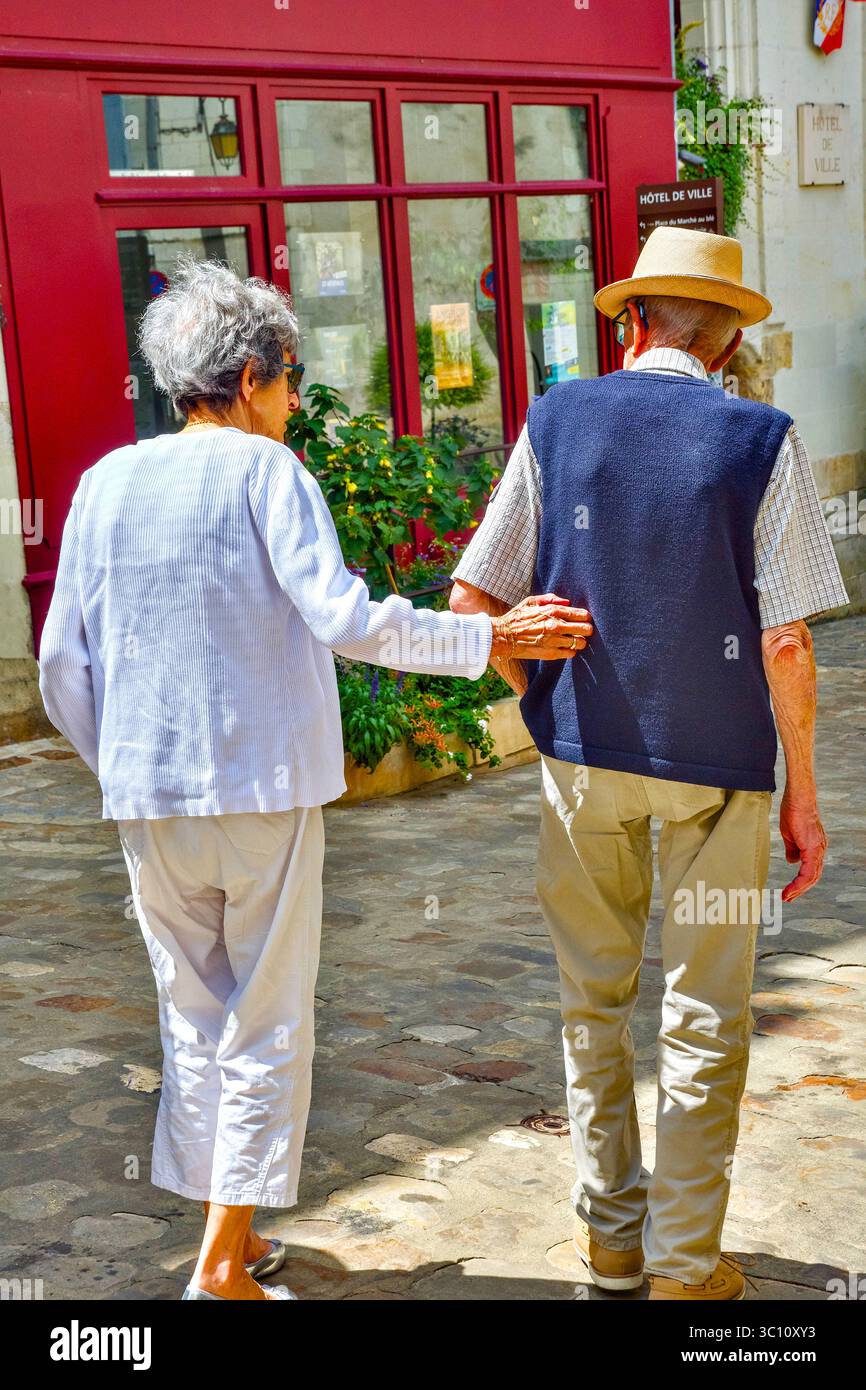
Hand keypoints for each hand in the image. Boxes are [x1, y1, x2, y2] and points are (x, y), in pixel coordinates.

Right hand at [490, 593, 592, 661]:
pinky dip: (571, 651)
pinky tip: (565, 647)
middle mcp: (556, 626)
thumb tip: (566, 602)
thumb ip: (550, 598)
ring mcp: (554, 641)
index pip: (581, 614)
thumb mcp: (531, 602)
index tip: (584, 619)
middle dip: (587, 629)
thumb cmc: (516, 618)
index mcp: (553, 611)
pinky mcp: (551, 654)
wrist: (502, 636)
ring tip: (575, 640)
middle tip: (584, 631)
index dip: (586, 617)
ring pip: (580, 642)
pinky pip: (570, 653)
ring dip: (580, 641)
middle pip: (585, 629)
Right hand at [779, 787, 826, 901]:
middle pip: (813, 876)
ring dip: (799, 889)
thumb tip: (792, 861)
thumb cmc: (794, 811)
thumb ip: (793, 849)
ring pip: (812, 876)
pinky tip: (791, 888)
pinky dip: (800, 882)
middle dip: (800, 890)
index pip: (810, 870)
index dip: (800, 882)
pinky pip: (808, 871)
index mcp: (814, 847)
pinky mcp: (813, 848)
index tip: (788, 891)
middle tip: (788, 898)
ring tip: (787, 897)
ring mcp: (818, 849)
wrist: (798, 799)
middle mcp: (819, 850)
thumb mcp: (790, 835)